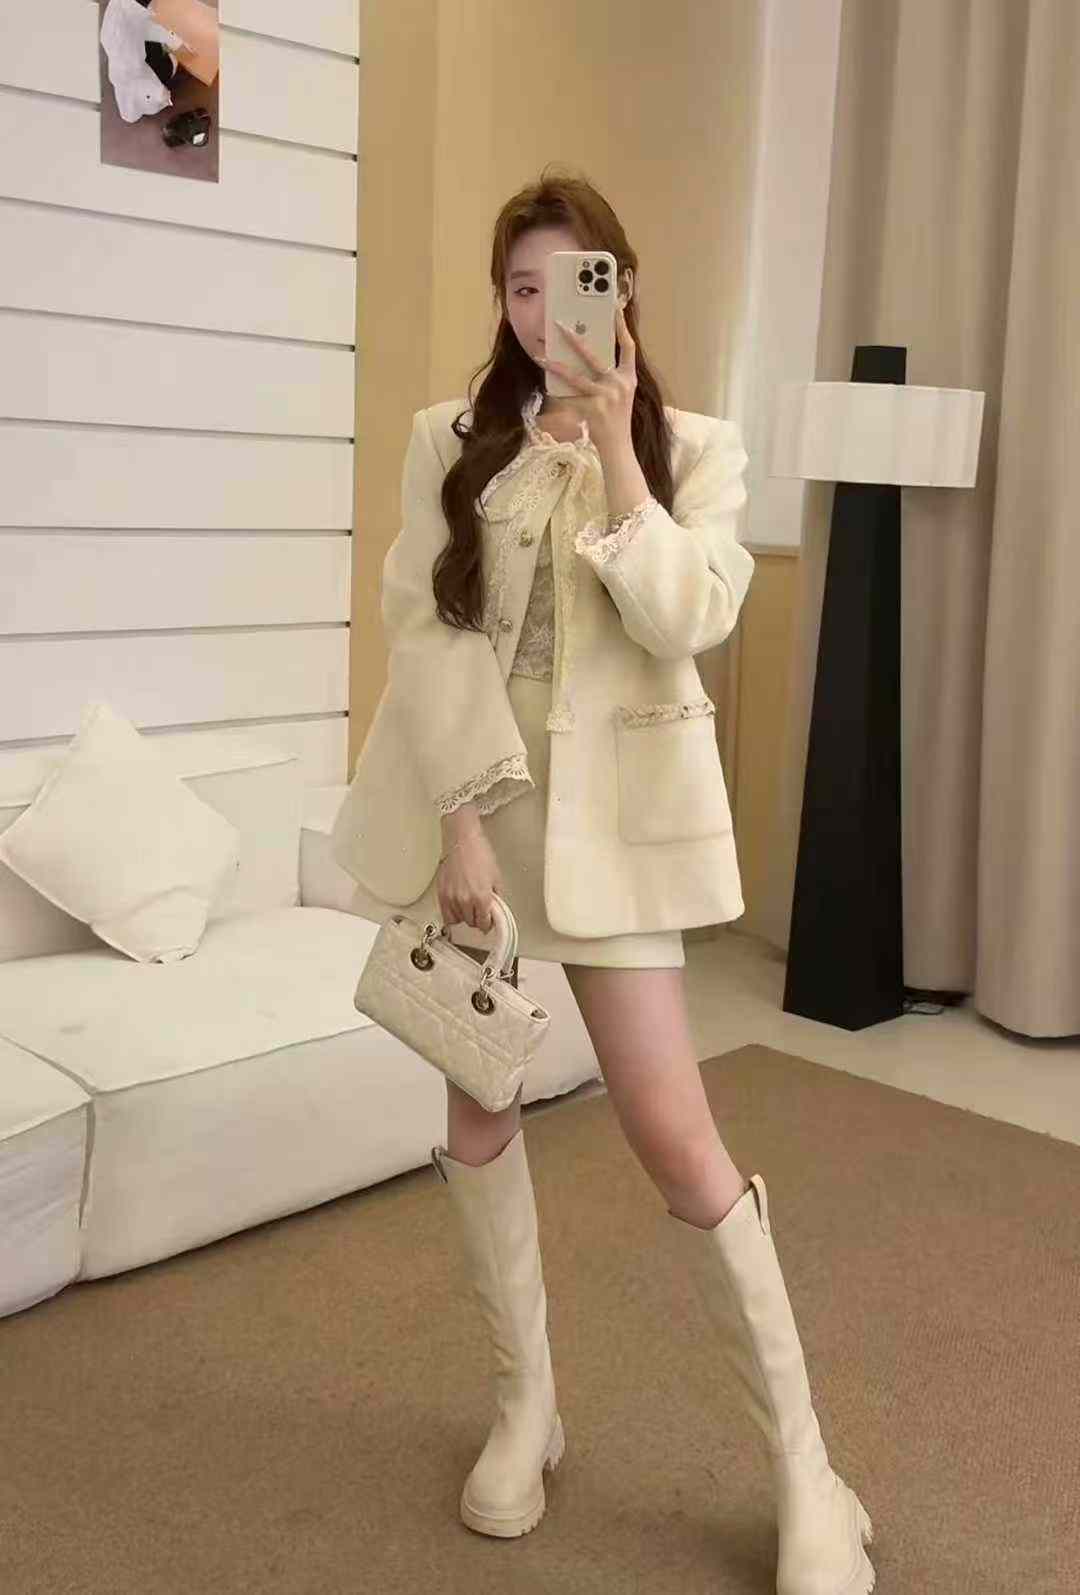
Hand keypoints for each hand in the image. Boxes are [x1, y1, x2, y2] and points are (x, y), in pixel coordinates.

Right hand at [436, 830, 503, 933]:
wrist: (464, 842)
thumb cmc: (481, 855)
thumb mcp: (496, 878)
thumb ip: (496, 898)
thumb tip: (494, 910)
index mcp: (481, 897)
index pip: (483, 923)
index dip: (487, 924)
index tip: (487, 921)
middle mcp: (465, 900)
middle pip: (471, 922)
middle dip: (477, 919)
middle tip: (479, 911)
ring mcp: (451, 897)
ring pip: (458, 919)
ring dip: (464, 916)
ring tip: (468, 906)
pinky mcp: (441, 893)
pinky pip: (445, 914)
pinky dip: (452, 914)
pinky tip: (457, 908)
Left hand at [538, 303, 636, 456]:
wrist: (618, 445)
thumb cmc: (618, 417)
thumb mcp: (622, 393)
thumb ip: (611, 375)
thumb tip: (587, 354)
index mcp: (629, 377)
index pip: (628, 347)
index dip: (622, 327)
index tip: (615, 309)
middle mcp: (618, 384)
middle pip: (594, 356)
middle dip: (575, 339)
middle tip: (560, 325)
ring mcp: (605, 397)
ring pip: (575, 376)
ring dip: (556, 366)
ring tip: (541, 356)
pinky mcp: (592, 409)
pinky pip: (569, 397)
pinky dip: (557, 391)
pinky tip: (544, 385)